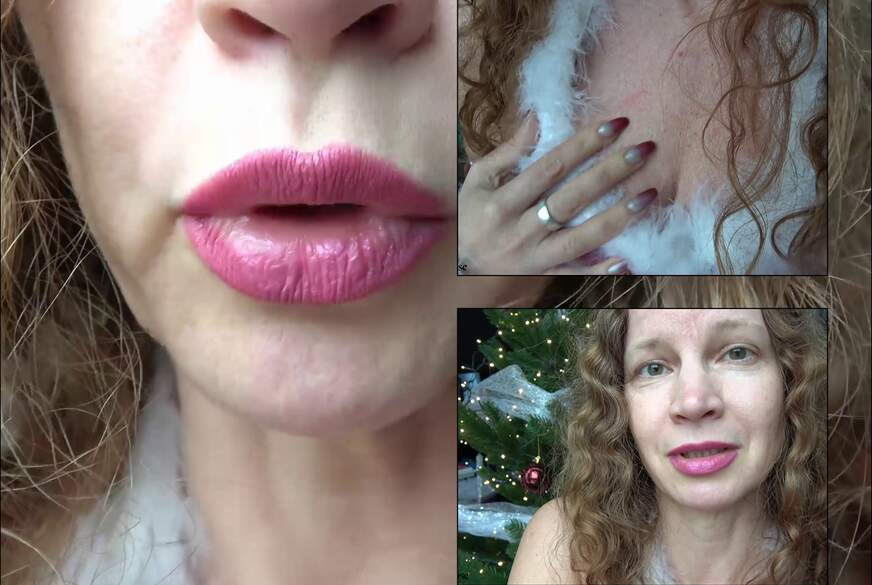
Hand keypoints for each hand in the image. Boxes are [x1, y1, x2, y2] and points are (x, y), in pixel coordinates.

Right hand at [458, 113, 658, 274]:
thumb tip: (537, 117)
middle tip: (645, 149)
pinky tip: (628, 261)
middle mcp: (519, 230)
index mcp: (502, 201)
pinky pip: (575, 274)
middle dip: (610, 172)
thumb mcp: (478, 181)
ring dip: (617, 217)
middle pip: (572, 198)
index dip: (585, 144)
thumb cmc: (471, 216)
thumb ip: (509, 151)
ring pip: (580, 237)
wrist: (455, 269)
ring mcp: (533, 257)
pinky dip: (600, 270)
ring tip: (649, 195)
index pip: (551, 167)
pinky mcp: (543, 276)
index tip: (617, 124)